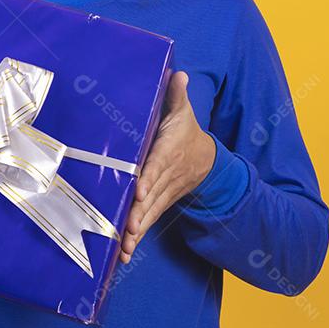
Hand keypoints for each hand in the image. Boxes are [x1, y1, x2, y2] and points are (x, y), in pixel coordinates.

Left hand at [120, 71, 214, 263]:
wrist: (206, 161)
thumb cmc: (185, 132)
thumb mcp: (183, 112)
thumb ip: (176, 95)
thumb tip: (178, 73)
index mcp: (168, 152)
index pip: (158, 165)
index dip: (149, 179)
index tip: (140, 191)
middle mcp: (165, 177)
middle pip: (151, 196)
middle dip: (139, 213)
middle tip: (127, 227)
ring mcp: (162, 194)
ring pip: (148, 213)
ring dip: (136, 231)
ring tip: (124, 247)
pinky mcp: (157, 204)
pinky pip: (146, 222)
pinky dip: (135, 237)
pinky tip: (123, 254)